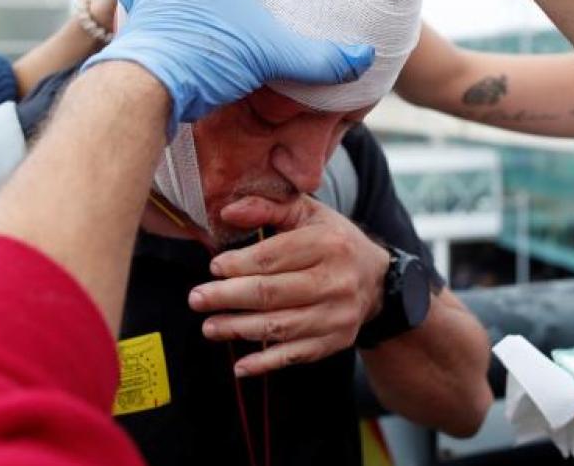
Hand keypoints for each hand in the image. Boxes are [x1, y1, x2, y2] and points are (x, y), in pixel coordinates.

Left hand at [186, 195, 390, 376]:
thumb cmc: (333, 240)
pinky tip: (240, 365)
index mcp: (328, 244)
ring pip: (280, 327)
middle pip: (272, 294)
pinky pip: (295, 355)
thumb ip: (268, 207)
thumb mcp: (308, 213)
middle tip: (197, 299)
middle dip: (228, 298)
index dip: (239, 264)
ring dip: (239, 329)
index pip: (274, 258)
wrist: (376, 280)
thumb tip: (227, 212)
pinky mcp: (335, 341)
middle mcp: (335, 281)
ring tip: (210, 326)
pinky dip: (265, 362)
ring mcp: (337, 315)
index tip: (214, 268)